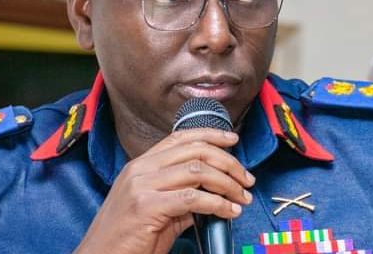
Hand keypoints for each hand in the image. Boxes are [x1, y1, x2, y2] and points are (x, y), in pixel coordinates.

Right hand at [74, 128, 255, 253]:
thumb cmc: (127, 238)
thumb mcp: (154, 209)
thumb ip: (180, 196)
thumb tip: (211, 193)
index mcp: (141, 164)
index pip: (180, 138)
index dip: (210, 135)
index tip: (232, 140)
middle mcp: (140, 169)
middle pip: (195, 150)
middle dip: (228, 162)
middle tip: (246, 179)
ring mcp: (142, 186)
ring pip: (197, 171)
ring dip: (227, 183)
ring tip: (242, 197)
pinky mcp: (147, 206)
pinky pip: (193, 198)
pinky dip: (218, 203)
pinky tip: (228, 211)